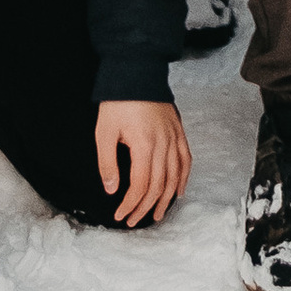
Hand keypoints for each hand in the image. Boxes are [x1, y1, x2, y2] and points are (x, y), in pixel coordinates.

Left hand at [95, 98, 189, 224]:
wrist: (137, 70)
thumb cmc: (118, 100)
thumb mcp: (104, 132)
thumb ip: (107, 164)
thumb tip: (112, 190)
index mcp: (144, 145)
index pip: (141, 185)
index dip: (131, 204)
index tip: (120, 214)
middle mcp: (163, 143)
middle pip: (158, 185)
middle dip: (145, 207)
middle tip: (133, 220)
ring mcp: (173, 136)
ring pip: (175, 176)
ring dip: (166, 199)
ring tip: (157, 215)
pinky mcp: (178, 129)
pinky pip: (186, 158)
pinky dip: (184, 177)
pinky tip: (179, 190)